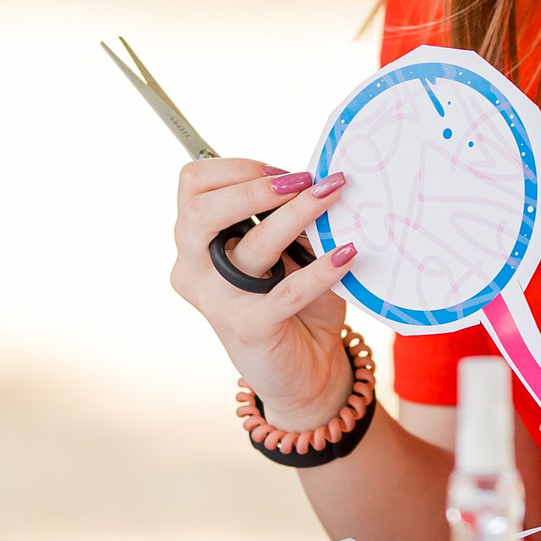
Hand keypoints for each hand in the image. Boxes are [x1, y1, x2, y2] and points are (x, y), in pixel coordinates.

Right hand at [167, 158, 358, 428]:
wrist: (304, 371)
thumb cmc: (294, 300)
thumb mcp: (287, 249)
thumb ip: (288, 217)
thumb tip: (316, 180)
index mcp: (194, 243)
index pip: (192, 184)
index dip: (238, 169)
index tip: (284, 173)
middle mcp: (194, 270)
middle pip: (200, 211)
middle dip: (253, 187)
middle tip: (302, 180)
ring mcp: (217, 302)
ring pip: (251, 246)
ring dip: (296, 214)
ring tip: (333, 194)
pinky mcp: (248, 329)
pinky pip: (287, 292)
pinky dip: (321, 270)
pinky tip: (347, 253)